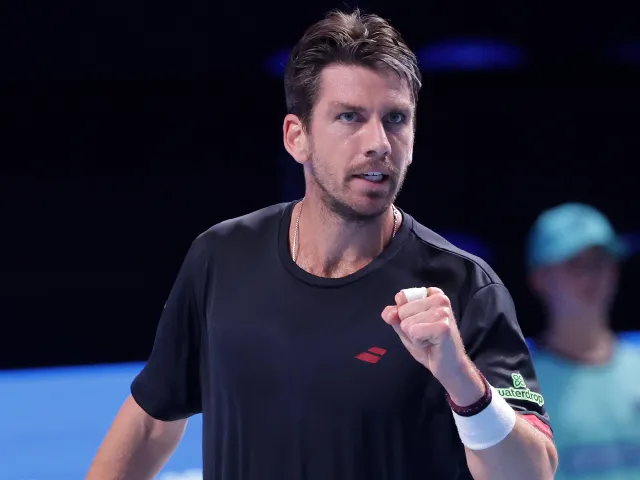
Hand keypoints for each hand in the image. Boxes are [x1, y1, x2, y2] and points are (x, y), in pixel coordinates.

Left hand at [381, 287, 483, 404]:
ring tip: (430, 339)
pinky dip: (418, 342)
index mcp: (433, 293)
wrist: (448, 367)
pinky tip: (432, 344)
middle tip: (427, 335)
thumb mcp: (406, 327)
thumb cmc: (429, 346)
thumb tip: (388, 312)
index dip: (405, 316)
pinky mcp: (443, 326)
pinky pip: (413, 332)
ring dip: (414, 336)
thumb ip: (394, 317)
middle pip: (402, 311)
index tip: (422, 324)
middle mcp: (440, 298)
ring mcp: (443, 312)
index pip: (401, 297)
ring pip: (406, 323)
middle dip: (409, 327)